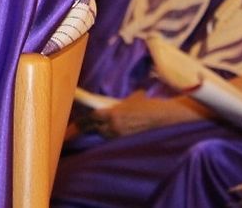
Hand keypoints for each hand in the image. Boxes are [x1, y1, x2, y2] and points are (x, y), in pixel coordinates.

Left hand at [81, 91, 207, 137]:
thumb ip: (116, 104)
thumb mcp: (128, 100)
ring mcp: (122, 135)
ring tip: (97, 130)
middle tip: (80, 128)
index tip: (78, 121)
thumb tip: (107, 103)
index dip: (84, 120)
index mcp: (113, 114)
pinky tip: (111, 134)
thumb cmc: (146, 104)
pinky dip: (112, 137)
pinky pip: (116, 140)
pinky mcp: (129, 141)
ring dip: (101, 132)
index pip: (92, 118)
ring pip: (106, 135)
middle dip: (90, 128)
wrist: (163, 116)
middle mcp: (115, 126)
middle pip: (96, 129)